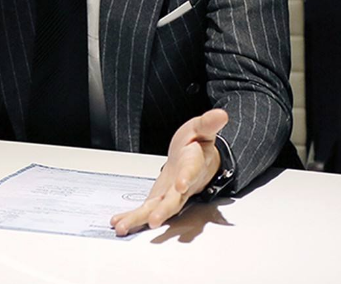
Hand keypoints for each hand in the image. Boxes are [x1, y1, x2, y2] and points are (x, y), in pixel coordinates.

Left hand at [110, 109, 227, 236]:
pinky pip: (146, 210)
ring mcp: (171, 195)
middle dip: (164, 210)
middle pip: (175, 200)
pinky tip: (119, 223)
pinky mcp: (159, 198)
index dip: (187, 177)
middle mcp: (183, 185)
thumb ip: (209, 123)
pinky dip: (133, 217)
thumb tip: (221, 114)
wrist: (195, 158)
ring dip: (141, 219)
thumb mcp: (202, 128)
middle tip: (153, 220)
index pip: (191, 170)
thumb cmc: (197, 145)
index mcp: (194, 164)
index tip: (181, 185)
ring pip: (158, 209)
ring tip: (124, 226)